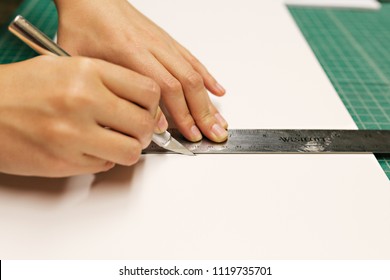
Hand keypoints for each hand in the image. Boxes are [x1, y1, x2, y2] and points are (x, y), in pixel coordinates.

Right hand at [0, 56, 159, 176]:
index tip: (148, 109)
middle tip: (136, 130)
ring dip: (128, 149)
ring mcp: (73, 134)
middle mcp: (82, 101)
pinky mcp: (64, 161)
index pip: (147, 90)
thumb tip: (139, 101)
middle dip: (145, 130)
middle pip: (144, 124)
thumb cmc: (20, 89)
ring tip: (116, 142)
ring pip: (130, 151)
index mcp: (86, 72)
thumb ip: (105, 80)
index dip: (152, 103)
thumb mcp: (65, 67)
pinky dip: (103, 160)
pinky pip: (104, 165)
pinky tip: (89, 149)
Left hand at [55, 0, 227, 141]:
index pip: (165, 88)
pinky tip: (217, 91)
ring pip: (194, 74)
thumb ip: (112, 91)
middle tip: (213, 135)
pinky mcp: (168, 41)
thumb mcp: (85, 63)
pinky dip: (208, 78)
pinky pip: (193, 61)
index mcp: (130, 52)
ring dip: (208, 101)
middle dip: (203, 113)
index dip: (181, 114)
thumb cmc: (84, 26)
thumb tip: (146, 120)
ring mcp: (164, 44)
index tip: (189, 134)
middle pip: (187, 83)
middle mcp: (153, 47)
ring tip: (219, 122)